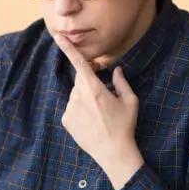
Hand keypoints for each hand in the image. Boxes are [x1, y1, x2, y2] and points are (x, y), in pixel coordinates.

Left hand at [53, 34, 142, 189]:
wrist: (113, 153)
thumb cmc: (124, 126)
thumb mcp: (130, 101)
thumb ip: (122, 82)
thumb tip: (116, 70)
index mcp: (95, 89)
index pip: (79, 63)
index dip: (68, 48)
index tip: (58, 36)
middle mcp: (79, 96)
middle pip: (81, 79)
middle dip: (90, 81)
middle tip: (103, 93)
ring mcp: (70, 108)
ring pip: (76, 94)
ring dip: (85, 97)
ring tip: (99, 114)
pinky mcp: (66, 119)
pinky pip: (72, 107)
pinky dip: (80, 109)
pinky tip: (92, 121)